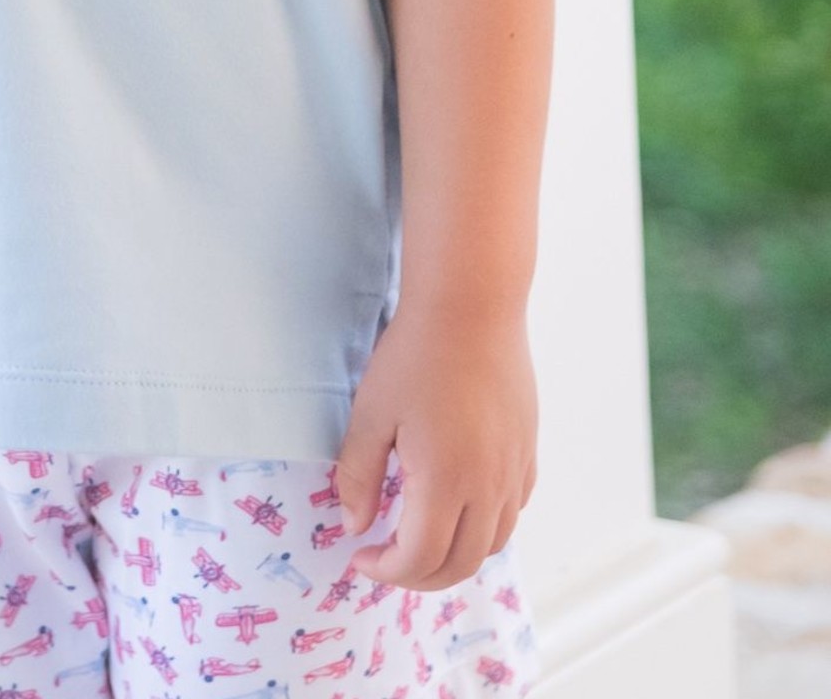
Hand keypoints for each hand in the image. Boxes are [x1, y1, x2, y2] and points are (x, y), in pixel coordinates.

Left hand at [332, 297, 537, 590]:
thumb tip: (355, 525)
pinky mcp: (527, 451)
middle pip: (460, 565)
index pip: (419, 560)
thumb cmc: (414, 354)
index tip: (360, 555)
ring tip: (420, 538)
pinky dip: (484, 527)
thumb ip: (359, 476)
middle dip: (418, 575)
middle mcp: (488, 486)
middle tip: (386, 558)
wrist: (471, 307)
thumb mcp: (371, 413)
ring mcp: (514, 470)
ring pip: (493, 544)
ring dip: (455, 556)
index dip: (386, 571)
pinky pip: (512, 511)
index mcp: (445, 482)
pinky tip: (457, 505)